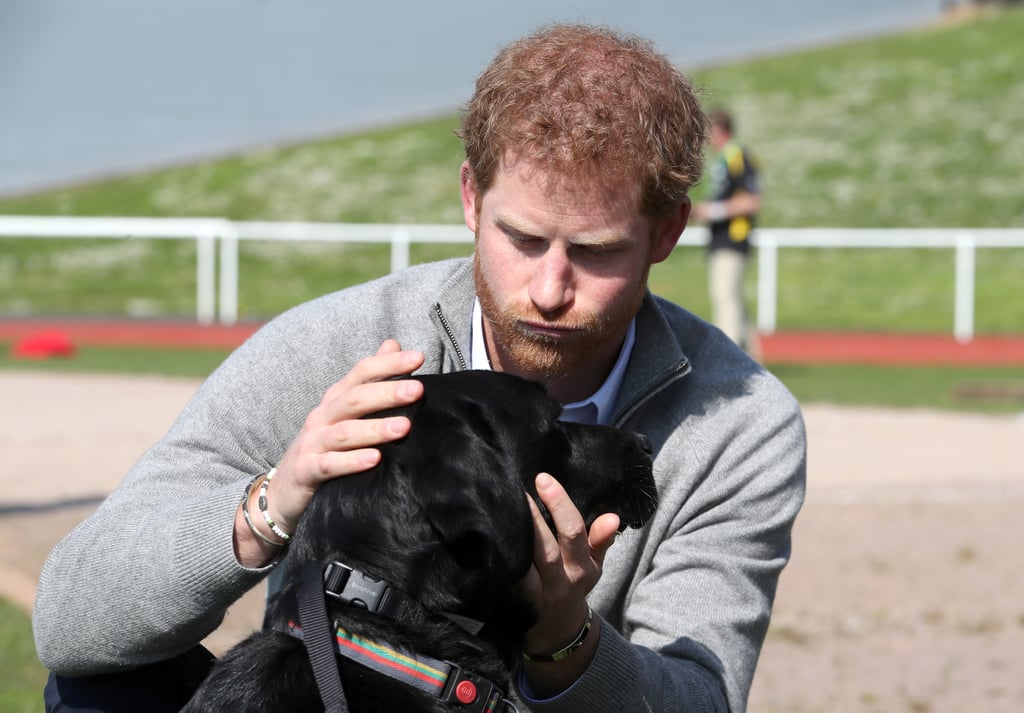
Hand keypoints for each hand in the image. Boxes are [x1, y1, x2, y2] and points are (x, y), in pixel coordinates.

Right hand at [235, 340, 423, 563]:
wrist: (283, 492)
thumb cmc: (325, 448)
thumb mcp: (345, 413)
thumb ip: (370, 380)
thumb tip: (394, 344)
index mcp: (335, 400)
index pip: (361, 373)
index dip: (388, 363)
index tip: (419, 357)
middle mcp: (322, 417)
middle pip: (355, 399)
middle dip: (387, 393)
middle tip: (418, 390)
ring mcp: (312, 443)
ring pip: (345, 432)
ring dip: (375, 429)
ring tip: (404, 427)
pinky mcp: (306, 471)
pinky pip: (329, 465)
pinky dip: (351, 462)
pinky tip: (375, 460)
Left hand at [519, 473, 619, 693]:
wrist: (557, 634)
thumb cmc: (574, 586)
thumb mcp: (593, 567)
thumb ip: (600, 540)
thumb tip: (613, 517)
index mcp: (583, 568)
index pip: (574, 532)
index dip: (559, 504)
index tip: (543, 479)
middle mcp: (561, 582)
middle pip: (546, 548)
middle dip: (531, 517)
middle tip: (515, 488)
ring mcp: (538, 595)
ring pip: (523, 564)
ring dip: (512, 538)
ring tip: (498, 509)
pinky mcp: (517, 604)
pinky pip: (507, 580)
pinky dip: (498, 561)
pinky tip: (488, 539)